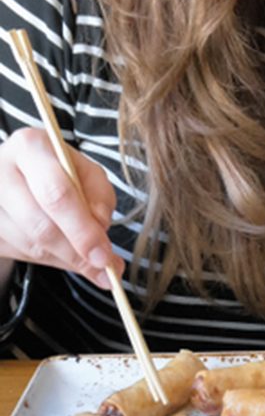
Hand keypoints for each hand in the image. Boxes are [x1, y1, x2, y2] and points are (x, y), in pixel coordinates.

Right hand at [0, 128, 119, 288]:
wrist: (16, 171)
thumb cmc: (57, 168)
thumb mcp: (86, 170)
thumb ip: (99, 196)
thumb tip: (100, 228)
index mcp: (30, 148)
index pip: (57, 194)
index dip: (82, 229)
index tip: (104, 254)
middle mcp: (0, 172)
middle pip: (40, 225)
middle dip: (75, 252)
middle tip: (102, 267)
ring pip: (30, 245)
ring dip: (64, 259)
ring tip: (88, 260)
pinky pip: (20, 254)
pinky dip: (49, 259)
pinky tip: (63, 252)